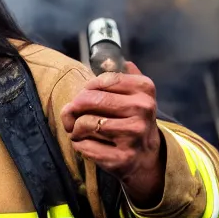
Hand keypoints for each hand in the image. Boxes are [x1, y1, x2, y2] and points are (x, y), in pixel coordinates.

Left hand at [60, 62, 165, 207]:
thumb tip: (107, 60)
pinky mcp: (122, 157)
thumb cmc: (132, 119)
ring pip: (85, 123)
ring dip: (74, 127)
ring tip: (78, 129)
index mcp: (144, 89)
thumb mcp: (135, 94)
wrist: (146, 157)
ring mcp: (133, 134)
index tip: (84, 94)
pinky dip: (78, 144)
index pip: (101, 80)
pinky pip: (84, 145)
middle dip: (74, 106)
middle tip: (72, 113)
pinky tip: (85, 143)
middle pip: (89, 99)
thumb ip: (122, 75)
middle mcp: (142, 110)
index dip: (86, 87)